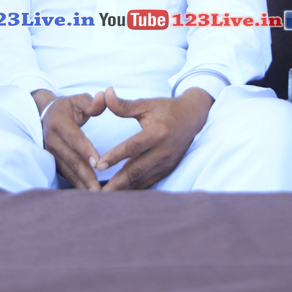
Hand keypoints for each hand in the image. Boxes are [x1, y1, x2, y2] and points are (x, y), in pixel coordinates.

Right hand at [35, 90, 106, 190]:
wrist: (44, 114)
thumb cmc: (67, 107)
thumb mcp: (78, 100)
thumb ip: (93, 102)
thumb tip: (104, 97)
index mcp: (59, 123)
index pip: (74, 138)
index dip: (85, 150)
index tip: (97, 162)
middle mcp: (52, 140)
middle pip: (70, 159)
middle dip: (85, 175)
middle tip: (98, 189)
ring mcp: (50, 153)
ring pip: (67, 170)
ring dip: (80, 184)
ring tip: (94, 196)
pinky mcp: (52, 161)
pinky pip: (65, 174)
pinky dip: (76, 184)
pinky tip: (86, 194)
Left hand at [96, 87, 212, 190]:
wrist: (193, 117)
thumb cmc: (167, 109)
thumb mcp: (146, 104)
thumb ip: (124, 104)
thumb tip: (105, 93)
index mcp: (157, 133)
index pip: (133, 147)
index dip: (115, 156)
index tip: (99, 165)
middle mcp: (163, 150)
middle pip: (137, 170)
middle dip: (118, 183)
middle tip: (99, 193)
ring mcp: (167, 162)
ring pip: (142, 179)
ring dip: (125, 189)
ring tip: (107, 197)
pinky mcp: (168, 169)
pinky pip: (150, 182)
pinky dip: (136, 189)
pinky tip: (122, 195)